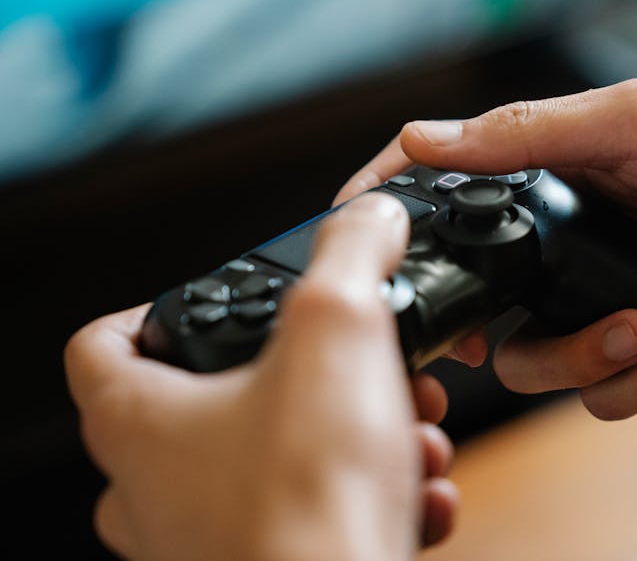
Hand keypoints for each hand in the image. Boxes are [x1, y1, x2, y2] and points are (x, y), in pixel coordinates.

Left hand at [65, 194, 457, 560]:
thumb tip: (373, 217)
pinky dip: (373, 494)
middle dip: (310, 377)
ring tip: (413, 430)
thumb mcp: (338, 332)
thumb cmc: (306, 498)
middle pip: (218, 401)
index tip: (208, 301)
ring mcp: (210, 538)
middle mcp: (160, 488)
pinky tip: (421, 491)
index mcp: (142, 420)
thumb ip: (352, 255)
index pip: (104, 346)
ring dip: (356, 435)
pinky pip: (318, 515)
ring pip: (282, 461)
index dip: (150, 310)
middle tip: (361, 368)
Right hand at [335, 79, 636, 419]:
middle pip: (482, 308)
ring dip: (591, 357)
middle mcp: (565, 246)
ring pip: (539, 366)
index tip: (352, 227)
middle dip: (496, 331)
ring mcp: (598, 301)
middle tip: (505, 330)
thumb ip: (525, 134)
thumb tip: (422, 138)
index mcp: (552, 181)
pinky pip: (607, 394)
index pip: (450, 195)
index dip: (397, 212)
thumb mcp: (630, 123)